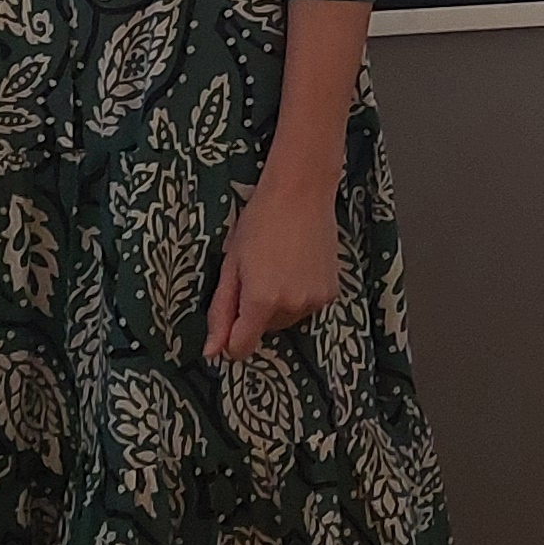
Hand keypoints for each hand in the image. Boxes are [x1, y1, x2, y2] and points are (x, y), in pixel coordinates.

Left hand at [204, 165, 340, 361]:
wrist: (301, 192)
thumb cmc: (258, 223)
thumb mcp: (231, 266)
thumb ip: (220, 313)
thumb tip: (211, 352)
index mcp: (261, 301)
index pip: (242, 348)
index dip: (231, 338)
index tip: (232, 315)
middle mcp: (291, 307)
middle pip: (265, 331)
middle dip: (256, 311)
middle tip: (257, 272)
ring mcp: (314, 301)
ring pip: (286, 320)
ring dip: (279, 304)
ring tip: (278, 266)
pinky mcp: (331, 293)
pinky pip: (306, 307)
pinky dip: (299, 294)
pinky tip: (298, 266)